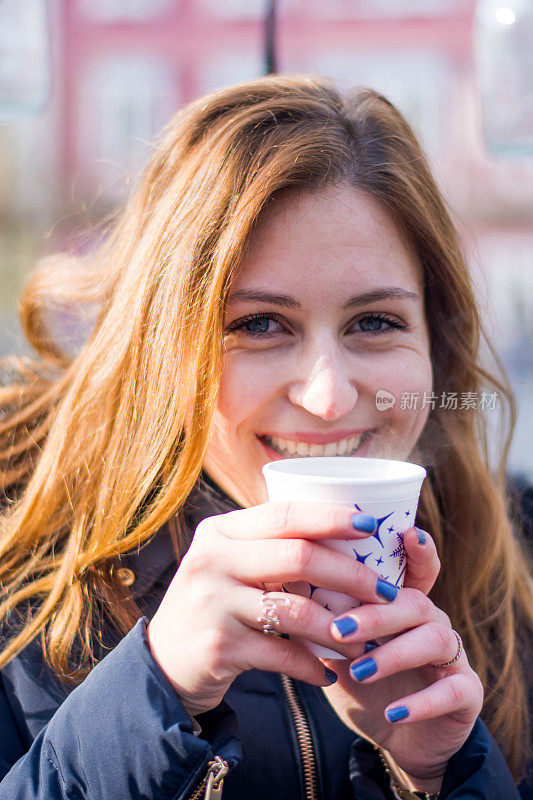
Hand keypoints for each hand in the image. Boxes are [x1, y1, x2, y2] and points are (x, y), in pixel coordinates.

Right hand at [146, 501, 395, 716]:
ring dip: (340, 628)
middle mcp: (211, 560)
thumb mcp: (230, 563)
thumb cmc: (216, 603)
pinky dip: (313, 665)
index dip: (331, 517)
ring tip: (366, 639)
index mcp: (220, 531)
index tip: (372, 524)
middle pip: (298, 556)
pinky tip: (330, 672)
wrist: (166, 662)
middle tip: (387, 592)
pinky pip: (283, 655)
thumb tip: (347, 530)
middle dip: (351, 574)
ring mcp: (212, 603)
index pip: (284, 514)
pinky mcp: (218, 646)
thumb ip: (270, 545)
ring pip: (296, 611)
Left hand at [319, 527, 483, 792]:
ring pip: (435, 640)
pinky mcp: (466, 695)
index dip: (417, 550)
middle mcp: (433, 624)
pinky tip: (393, 711)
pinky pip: (452, 691)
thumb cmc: (363, 680)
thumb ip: (323, 615)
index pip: (416, 569)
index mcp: (404, 606)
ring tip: (359, 670)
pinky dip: (422, 702)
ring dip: (394, 653)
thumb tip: (285, 580)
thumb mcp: (338, 648)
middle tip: (339, 629)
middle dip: (377, 613)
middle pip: (415, 602)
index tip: (406, 531)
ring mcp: (453, 658)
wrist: (395, 738)